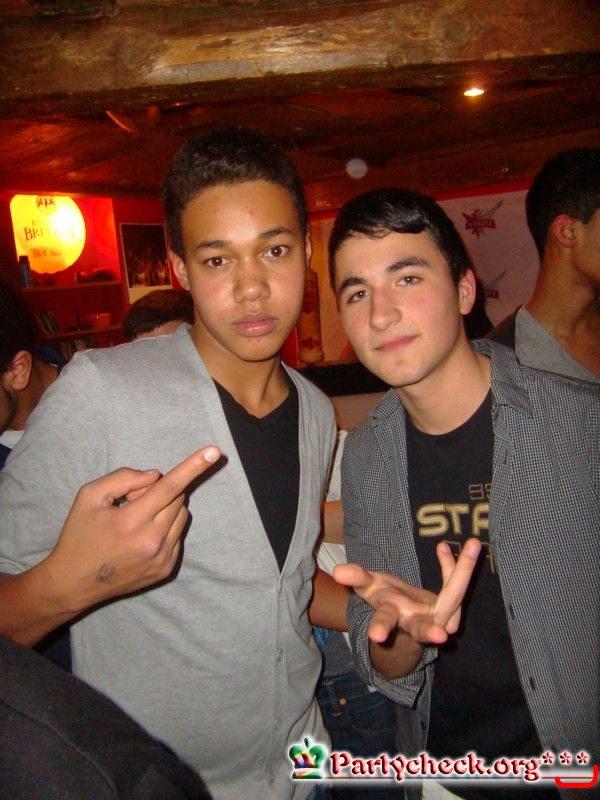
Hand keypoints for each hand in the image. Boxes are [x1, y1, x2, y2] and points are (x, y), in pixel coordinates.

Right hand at [43, 446, 221, 611]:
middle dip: (159, 492)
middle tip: (132, 502)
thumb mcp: (90, 496)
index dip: (193, 466)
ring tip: (136, 521)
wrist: (74, 583)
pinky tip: (141, 538)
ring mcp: (162, 558)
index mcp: (131, 521)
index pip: (170, 487)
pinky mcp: (166, 569)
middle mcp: (152, 542)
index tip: (215, 451)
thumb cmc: (79, 534)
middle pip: (178, 498)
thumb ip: (124, 478)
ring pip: (182, 516)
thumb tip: (156, 476)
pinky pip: (178, 535)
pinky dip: (166, 528)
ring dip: (166, 509)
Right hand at [332, 538, 480, 645]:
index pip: (385, 620)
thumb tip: (337, 572)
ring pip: (453, 597)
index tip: (376, 636)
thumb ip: (356, 578)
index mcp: (394, 617)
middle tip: (440, 636)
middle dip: (429, 632)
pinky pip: (455, 582)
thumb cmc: (388, 600)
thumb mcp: (370, 588)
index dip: (381, 627)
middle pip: (422, 628)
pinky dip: (452, 564)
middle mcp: (417, 621)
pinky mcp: (452, 607)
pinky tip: (442, 547)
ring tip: (475, 545)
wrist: (411, 617)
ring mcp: (438, 616)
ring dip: (463, 571)